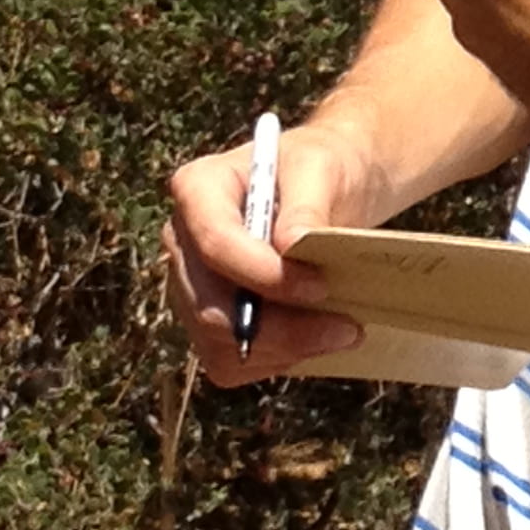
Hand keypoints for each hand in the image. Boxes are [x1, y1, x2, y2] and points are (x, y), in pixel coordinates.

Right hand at [161, 121, 373, 385]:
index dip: (263, 274)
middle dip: (280, 328)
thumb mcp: (324, 169)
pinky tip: (315, 341)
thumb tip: (290, 244)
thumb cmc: (324, 167)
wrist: (332, 186)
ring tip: (341, 333)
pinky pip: (227, 362)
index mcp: (198, 189)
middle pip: (211, 306)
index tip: (319, 286)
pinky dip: (275, 360)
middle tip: (347, 329)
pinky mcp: (206, 319)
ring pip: (218, 344)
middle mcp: (182, 241)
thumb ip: (308, 204)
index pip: (214, 243)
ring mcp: (190, 285)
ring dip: (283, 349)